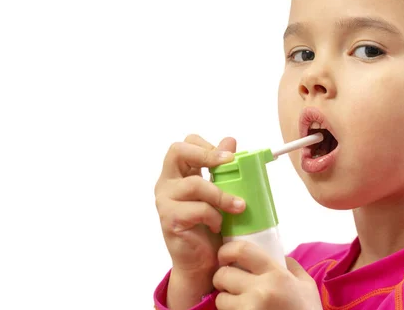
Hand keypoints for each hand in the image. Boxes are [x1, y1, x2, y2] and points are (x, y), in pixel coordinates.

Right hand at [154, 135, 245, 290]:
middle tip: (229, 162)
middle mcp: (167, 183)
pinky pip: (198, 210)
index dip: (205, 145)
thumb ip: (220, 168)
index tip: (229, 157)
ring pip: (195, 184)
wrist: (201, 263)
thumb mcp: (217, 192)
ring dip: (222, 195)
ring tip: (239, 207)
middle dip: (206, 155)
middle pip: (177, 151)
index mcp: (178, 173)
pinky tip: (218, 225)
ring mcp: (165, 201)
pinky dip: (214, 216)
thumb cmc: (209, 225)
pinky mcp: (170, 220)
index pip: (184, 144)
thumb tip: (230, 140)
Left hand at [213, 241, 322, 309]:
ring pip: (221, 300)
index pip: (241, 250)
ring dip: (226, 300)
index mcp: (276, 275)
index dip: (226, 251)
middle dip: (223, 278)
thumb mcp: (306, 284)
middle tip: (231, 282)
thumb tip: (276, 253)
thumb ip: (290, 266)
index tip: (226, 256)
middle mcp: (260, 291)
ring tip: (239, 302)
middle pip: (222, 275)